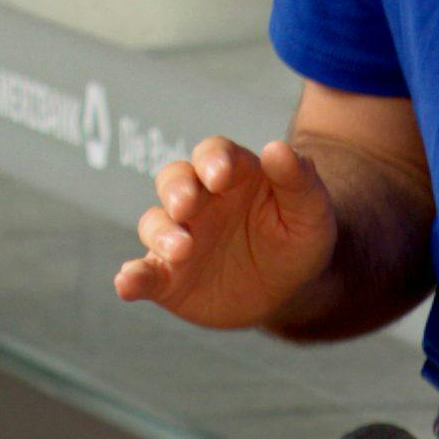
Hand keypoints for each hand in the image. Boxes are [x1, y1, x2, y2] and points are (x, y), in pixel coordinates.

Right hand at [113, 136, 338, 330]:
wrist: (290, 290)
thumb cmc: (299, 238)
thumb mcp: (312, 212)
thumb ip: (299, 180)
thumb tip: (278, 149)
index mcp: (231, 174)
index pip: (214, 155)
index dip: (213, 161)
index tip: (220, 175)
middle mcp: (198, 200)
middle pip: (174, 181)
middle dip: (177, 190)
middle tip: (187, 205)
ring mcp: (179, 237)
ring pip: (156, 224)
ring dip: (162, 234)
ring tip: (182, 250)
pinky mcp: (169, 277)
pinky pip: (145, 273)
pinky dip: (132, 277)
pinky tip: (126, 284)